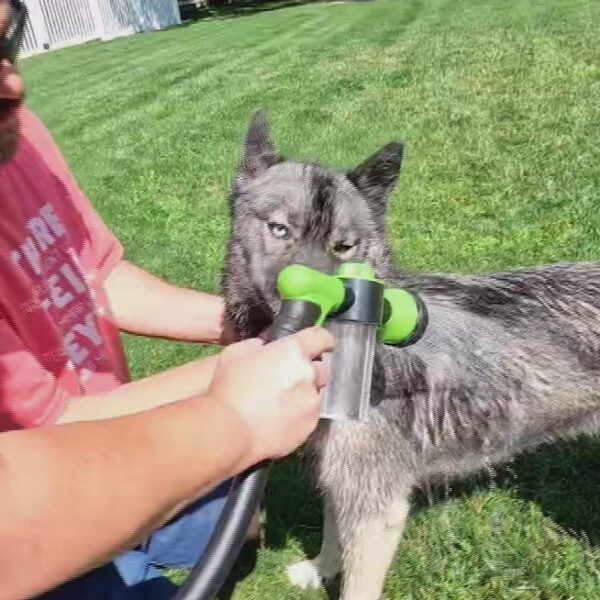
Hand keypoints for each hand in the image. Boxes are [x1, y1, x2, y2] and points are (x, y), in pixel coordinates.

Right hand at [208, 327, 334, 463]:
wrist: (230, 432)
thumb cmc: (229, 389)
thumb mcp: (235, 353)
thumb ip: (257, 346)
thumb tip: (265, 348)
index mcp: (294, 351)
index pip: (321, 337)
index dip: (322, 339)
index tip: (321, 344)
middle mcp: (309, 375)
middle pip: (319, 368)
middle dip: (307, 371)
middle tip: (286, 379)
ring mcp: (312, 403)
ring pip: (314, 394)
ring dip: (302, 394)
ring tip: (278, 404)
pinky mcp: (309, 427)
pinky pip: (308, 417)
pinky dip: (298, 416)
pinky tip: (278, 420)